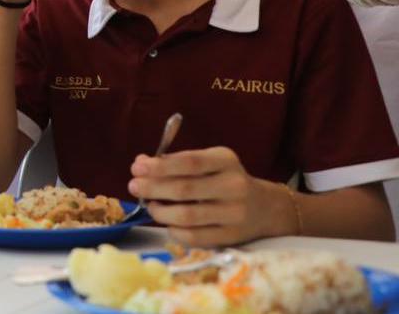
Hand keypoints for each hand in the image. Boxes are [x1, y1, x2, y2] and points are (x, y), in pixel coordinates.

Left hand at [128, 147, 283, 246]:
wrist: (265, 208)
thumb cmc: (224, 180)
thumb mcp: (208, 162)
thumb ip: (175, 162)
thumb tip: (141, 164)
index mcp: (225, 161)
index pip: (189, 162)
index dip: (160, 166)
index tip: (137, 167)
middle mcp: (233, 186)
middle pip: (185, 189)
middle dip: (153, 188)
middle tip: (134, 186)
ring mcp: (234, 214)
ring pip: (187, 216)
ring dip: (160, 211)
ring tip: (150, 205)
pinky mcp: (231, 237)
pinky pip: (194, 237)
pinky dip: (174, 230)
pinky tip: (167, 222)